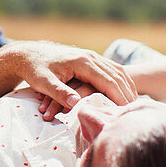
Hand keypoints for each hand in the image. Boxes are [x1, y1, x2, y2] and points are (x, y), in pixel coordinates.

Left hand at [8, 41, 136, 119]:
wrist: (27, 54)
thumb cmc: (34, 70)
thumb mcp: (42, 82)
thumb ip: (59, 92)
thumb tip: (76, 103)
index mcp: (82, 62)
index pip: (108, 81)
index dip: (119, 97)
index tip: (128, 112)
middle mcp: (90, 57)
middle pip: (117, 76)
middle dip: (128, 94)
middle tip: (137, 112)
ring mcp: (91, 57)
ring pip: (117, 72)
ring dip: (128, 87)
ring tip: (135, 105)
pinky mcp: (89, 60)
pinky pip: (112, 70)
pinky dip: (122, 82)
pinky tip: (127, 94)